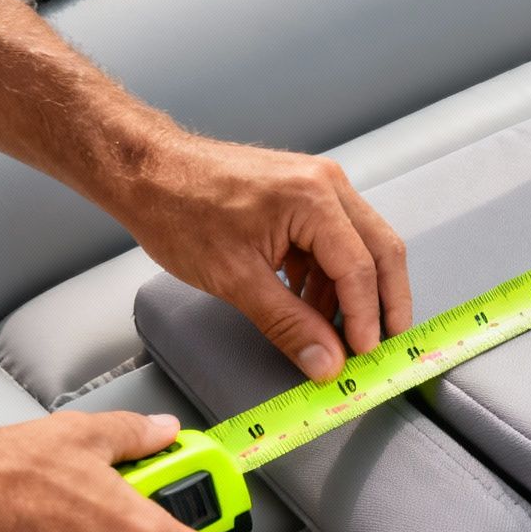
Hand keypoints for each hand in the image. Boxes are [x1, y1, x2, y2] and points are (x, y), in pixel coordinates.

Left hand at [108, 133, 412, 381]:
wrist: (145, 172)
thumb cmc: (177, 208)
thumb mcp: (234, 279)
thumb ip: (288, 324)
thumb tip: (325, 359)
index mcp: (314, 198)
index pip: (360, 267)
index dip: (367, 316)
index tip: (365, 353)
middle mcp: (326, 185)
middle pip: (381, 251)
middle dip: (386, 303)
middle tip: (386, 344)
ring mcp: (317, 187)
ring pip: (360, 248)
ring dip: (353, 294)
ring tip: (336, 335)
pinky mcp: (303, 196)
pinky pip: (334, 242)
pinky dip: (329, 278)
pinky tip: (310, 307)